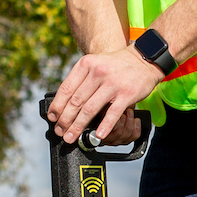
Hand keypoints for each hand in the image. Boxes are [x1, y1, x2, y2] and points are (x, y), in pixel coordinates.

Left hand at [47, 47, 161, 143]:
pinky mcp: (126, 94)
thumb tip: (64, 104)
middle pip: (76, 101)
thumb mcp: (96, 64)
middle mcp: (98, 72)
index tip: (52, 117)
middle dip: (65, 120)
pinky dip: (104, 126)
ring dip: (78, 126)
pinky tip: (97, 135)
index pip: (66, 88)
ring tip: (71, 137)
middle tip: (60, 131)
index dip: (57, 106)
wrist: (144, 59)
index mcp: (86, 64)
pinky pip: (112, 114)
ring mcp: (113, 84)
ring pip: (90, 109)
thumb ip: (82, 80)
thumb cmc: (117, 65)